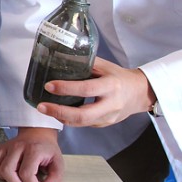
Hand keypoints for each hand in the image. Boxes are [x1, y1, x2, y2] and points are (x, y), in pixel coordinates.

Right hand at [0, 127, 62, 181]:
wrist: (37, 133)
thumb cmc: (47, 149)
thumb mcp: (58, 163)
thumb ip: (55, 179)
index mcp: (33, 150)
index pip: (26, 173)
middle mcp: (17, 147)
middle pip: (6, 170)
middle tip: (25, 181)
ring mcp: (6, 146)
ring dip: (4, 177)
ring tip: (15, 176)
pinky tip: (5, 170)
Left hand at [36, 57, 155, 127]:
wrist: (139, 93)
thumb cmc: (118, 76)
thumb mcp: (104, 66)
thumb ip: (84, 63)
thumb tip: (59, 58)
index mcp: (111, 85)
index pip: (86, 89)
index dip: (66, 88)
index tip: (48, 86)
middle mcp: (111, 104)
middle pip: (83, 115)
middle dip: (59, 112)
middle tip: (41, 106)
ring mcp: (109, 117)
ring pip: (82, 123)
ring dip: (61, 117)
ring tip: (45, 109)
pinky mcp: (106, 124)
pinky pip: (85, 124)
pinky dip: (69, 119)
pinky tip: (58, 112)